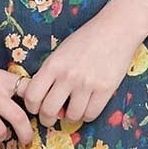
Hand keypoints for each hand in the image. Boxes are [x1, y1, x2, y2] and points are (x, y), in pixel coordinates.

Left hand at [17, 11, 146, 126]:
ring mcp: (87, 84)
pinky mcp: (105, 89)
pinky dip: (87, 115)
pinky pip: (91, 115)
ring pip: (71, 116)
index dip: (32, 107)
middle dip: (47, 119)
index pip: (32, 96)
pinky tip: (87, 107)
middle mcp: (68, 76)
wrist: (116, 29)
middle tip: (51, 118)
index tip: (37, 107)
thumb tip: (38, 97)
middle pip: (48, 111)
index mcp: (53, 65)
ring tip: (72, 109)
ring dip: (70, 117)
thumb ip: (48, 73)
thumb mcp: (60, 52)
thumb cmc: (86, 39)